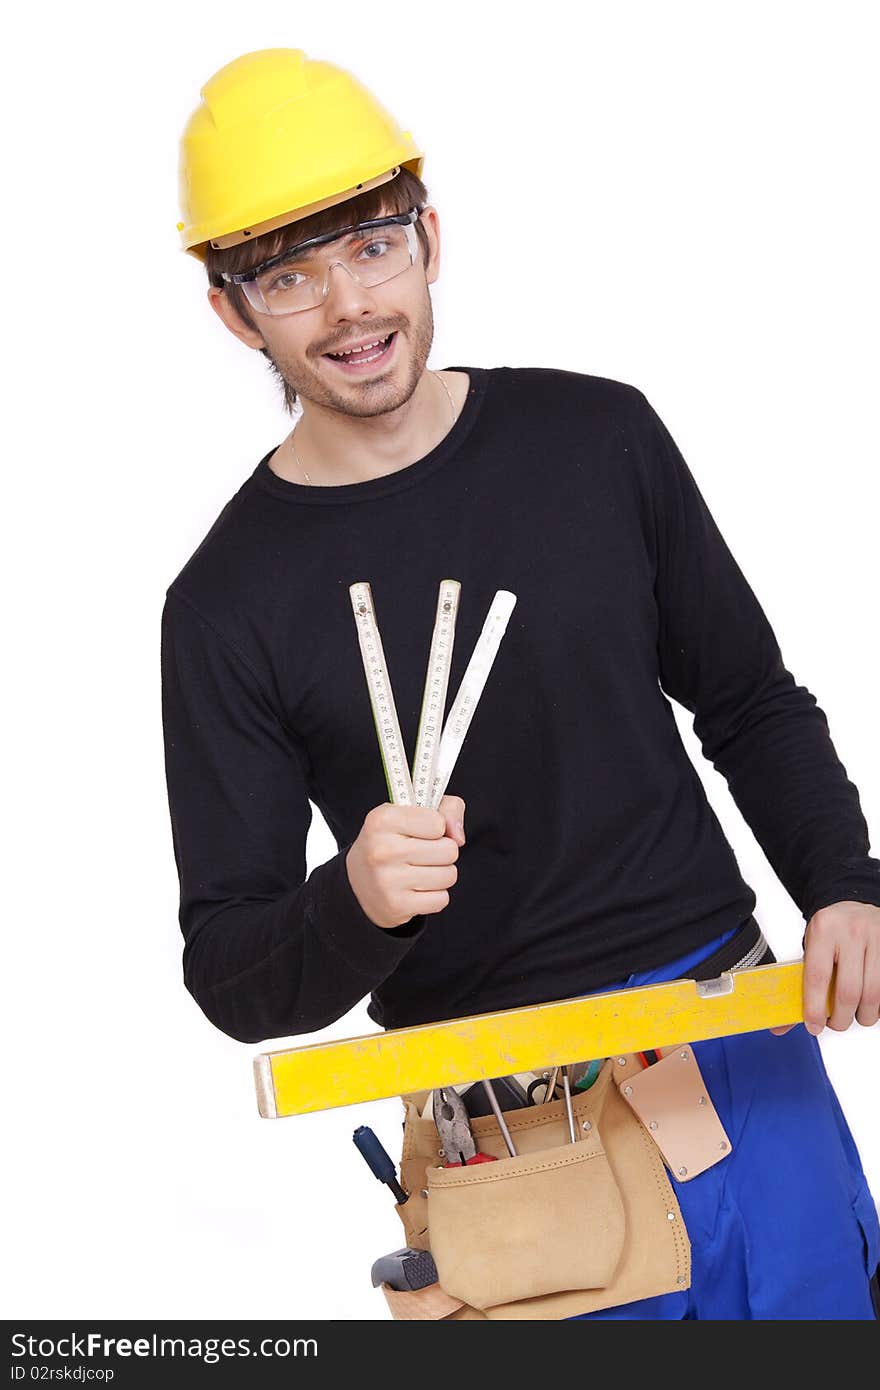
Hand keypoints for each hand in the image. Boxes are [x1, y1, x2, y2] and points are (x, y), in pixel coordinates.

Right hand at [346, 795, 465, 928]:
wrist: (358, 881)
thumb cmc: (392, 840)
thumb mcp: (412, 812)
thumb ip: (448, 809)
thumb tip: (458, 837)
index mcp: (383, 820)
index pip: (439, 822)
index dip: (437, 827)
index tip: (421, 831)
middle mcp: (382, 849)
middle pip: (449, 850)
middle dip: (442, 852)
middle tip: (422, 853)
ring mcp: (388, 880)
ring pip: (449, 875)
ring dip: (441, 874)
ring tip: (420, 870)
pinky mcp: (397, 905)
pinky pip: (442, 899)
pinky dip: (434, 895)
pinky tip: (416, 889)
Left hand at [770, 900, 879, 1036]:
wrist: (852, 903)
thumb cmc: (830, 929)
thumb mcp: (811, 945)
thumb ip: (803, 978)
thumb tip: (784, 1021)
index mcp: (823, 931)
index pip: (817, 977)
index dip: (814, 1008)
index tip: (813, 1025)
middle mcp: (852, 933)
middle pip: (848, 991)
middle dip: (841, 1018)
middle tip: (835, 1023)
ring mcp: (876, 939)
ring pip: (873, 994)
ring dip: (863, 1015)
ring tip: (854, 1015)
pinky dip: (877, 1003)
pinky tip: (869, 1003)